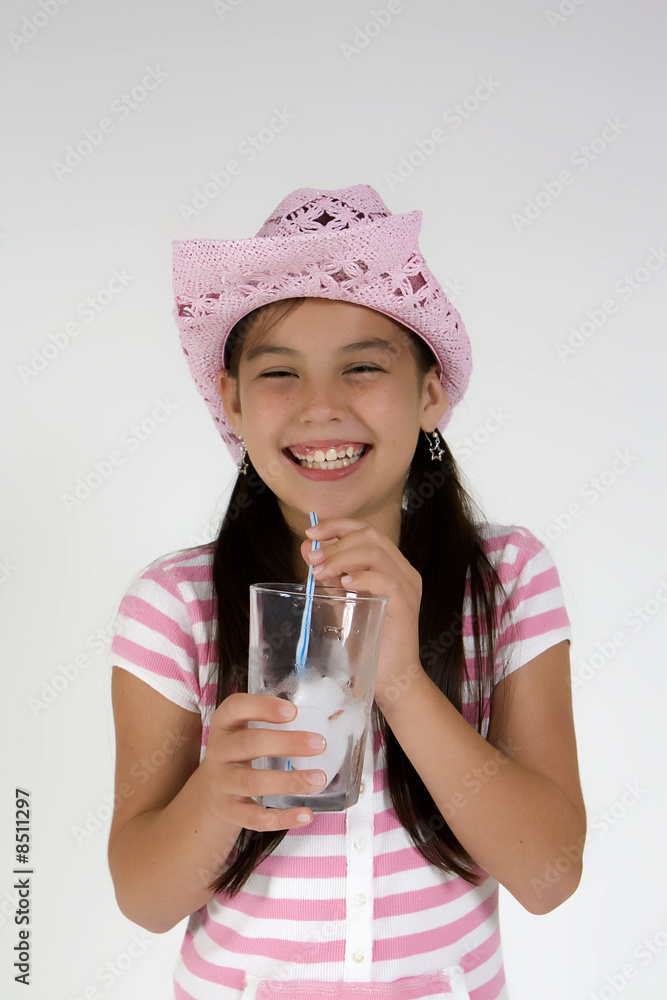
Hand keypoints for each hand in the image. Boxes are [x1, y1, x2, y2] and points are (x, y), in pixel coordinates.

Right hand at [202, 692, 327, 830]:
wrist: (211, 792)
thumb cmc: (239, 753)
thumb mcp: (243, 729)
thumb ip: (269, 720)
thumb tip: (320, 715)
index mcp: (224, 725)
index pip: (236, 707)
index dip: (263, 707)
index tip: (293, 711)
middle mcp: (219, 752)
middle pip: (249, 744)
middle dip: (287, 743)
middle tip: (319, 744)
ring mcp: (222, 783)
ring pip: (253, 782)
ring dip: (289, 781)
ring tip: (319, 779)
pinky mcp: (230, 811)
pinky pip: (255, 818)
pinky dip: (282, 818)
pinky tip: (306, 814)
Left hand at [300, 517, 426, 710]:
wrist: (391, 677)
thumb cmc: (368, 641)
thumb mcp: (343, 601)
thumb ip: (328, 575)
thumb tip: (308, 548)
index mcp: (390, 565)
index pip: (365, 529)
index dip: (337, 525)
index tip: (311, 533)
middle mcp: (403, 570)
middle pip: (370, 534)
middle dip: (336, 541)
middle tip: (313, 558)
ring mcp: (407, 585)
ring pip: (375, 551)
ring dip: (342, 557)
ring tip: (321, 572)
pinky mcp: (406, 603)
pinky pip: (385, 577)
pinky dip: (361, 576)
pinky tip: (344, 585)